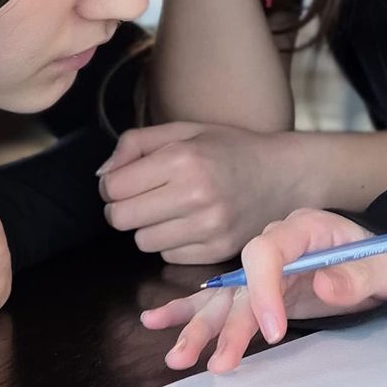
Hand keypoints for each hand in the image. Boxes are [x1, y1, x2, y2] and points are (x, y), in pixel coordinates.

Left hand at [99, 120, 304, 262]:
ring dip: (148, 226)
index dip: (111, 184)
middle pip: (121, 218)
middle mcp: (195, 195)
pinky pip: (167, 255)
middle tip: (144, 196)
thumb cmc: (230, 149)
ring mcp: (208, 227)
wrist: (284, 175)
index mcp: (183, 159)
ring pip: (142, 241)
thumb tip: (102, 175)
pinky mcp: (217, 251)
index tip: (126, 180)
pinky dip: (171, 242)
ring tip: (171, 209)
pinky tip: (190, 223)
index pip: (113, 187)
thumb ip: (136, 144)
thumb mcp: (184, 130)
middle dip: (124, 207)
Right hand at [140, 208, 386, 372]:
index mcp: (303, 228)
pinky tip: (158, 323)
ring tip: (178, 358)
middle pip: (238, 282)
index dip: (264, 292)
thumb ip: (358, 275)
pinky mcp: (257, 291)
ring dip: (200, 328)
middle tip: (216, 361)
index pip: (267, 252)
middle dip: (223, 323)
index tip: (274, 332)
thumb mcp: (385, 268)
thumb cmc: (384, 262)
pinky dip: (190, 312)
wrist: (382, 262)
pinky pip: (220, 300)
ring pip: (224, 299)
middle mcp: (274, 245)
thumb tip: (325, 281)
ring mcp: (263, 269)